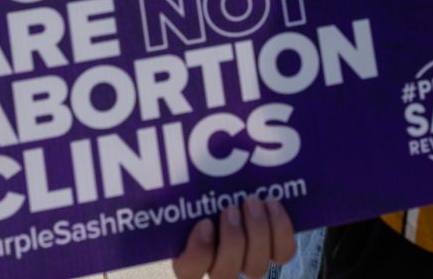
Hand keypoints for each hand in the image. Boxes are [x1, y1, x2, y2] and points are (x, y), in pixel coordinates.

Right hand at [171, 199, 293, 278]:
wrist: (237, 191)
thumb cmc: (200, 190)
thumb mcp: (183, 192)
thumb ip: (171, 190)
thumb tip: (150, 165)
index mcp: (188, 259)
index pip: (188, 272)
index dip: (199, 252)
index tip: (204, 222)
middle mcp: (218, 268)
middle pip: (227, 273)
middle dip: (233, 240)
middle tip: (231, 207)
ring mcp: (247, 263)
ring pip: (256, 267)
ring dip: (257, 232)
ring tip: (253, 201)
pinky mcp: (272, 251)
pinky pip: (282, 253)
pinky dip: (281, 229)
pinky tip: (273, 203)